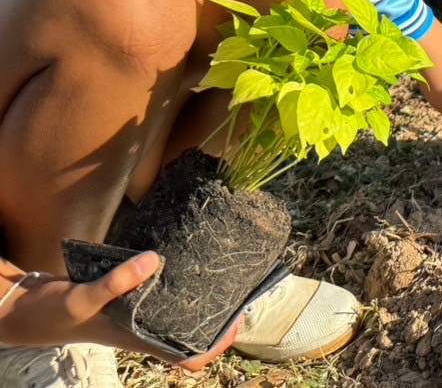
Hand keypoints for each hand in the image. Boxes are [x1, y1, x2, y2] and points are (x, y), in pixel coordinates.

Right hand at [0, 252, 238, 368]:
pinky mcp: (129, 295)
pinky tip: (190, 257)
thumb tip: (153, 260)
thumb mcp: (80, 300)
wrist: (26, 310)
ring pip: (180, 311)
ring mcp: (137, 313)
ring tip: (228, 272)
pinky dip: (177, 278)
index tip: (238, 321)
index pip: (186, 355)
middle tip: (244, 288)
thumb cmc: (53, 313)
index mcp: (137, 338)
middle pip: (192, 331)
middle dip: (219, 315)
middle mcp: (143, 327)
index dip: (215, 345)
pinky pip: (161, 290)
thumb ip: (114, 283)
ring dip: (203, 297)